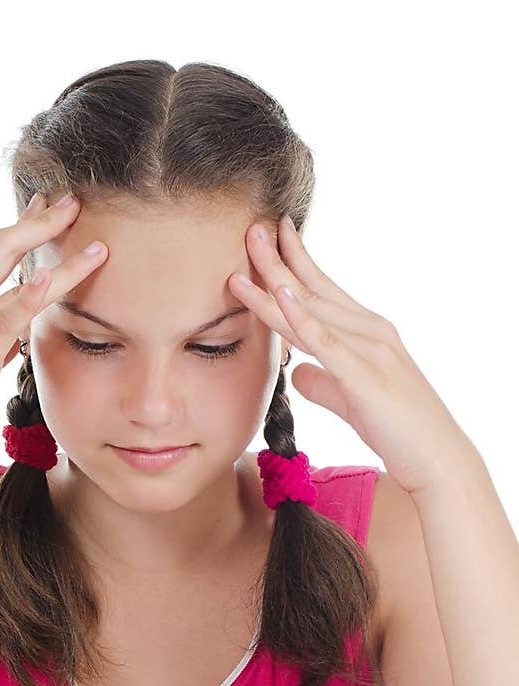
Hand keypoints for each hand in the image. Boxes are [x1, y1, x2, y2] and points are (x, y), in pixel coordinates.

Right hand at [0, 193, 108, 475]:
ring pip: (12, 276)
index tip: (48, 205)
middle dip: (39, 221)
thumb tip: (11, 341)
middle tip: (74, 200)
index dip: (22, 226)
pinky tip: (51, 277)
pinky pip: (6, 321)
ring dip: (57, 256)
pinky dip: (30, 296)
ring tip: (97, 244)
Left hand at [226, 216, 471, 495]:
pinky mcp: (364, 374)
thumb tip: (297, 373)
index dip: (296, 259)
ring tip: (249, 252)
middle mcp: (368, 330)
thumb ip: (322, 383)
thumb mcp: (350, 400)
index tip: (273, 232)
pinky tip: (281, 293)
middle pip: (313, 289)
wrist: (436, 457)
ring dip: (276, 281)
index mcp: (366, 331)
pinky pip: (326, 341)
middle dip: (279, 259)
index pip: (323, 287)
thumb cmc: (397, 429)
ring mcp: (368, 348)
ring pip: (311, 309)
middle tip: (251, 229)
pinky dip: (302, 316)